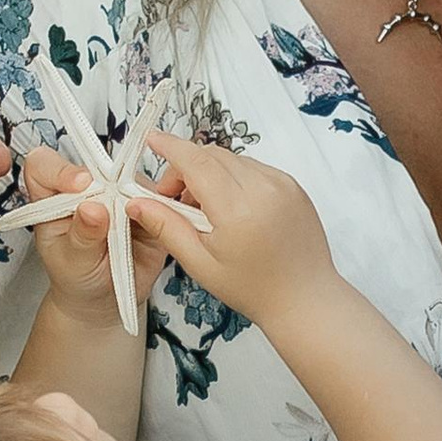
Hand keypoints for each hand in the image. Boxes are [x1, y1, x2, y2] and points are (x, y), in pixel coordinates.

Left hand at [18, 141, 182, 322]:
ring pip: (131, 177)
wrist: (104, 296)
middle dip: (107, 185)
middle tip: (115, 211)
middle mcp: (86, 187)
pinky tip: (153, 229)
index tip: (79, 186)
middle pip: (95, 165)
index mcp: (53, 195)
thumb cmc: (77, 275)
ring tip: (134, 227)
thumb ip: (81, 236)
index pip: (45, 166)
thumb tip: (92, 209)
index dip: (60, 170)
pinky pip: (158, 196)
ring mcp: (118, 191)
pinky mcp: (147, 201)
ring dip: (136, 199)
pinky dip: (159, 210)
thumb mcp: (72, 262)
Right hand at [125, 136, 340, 336]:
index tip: (152, 141)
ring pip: (232, 160)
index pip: (196, 161)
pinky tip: (229, 208)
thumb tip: (136, 203)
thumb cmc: (253, 288)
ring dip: (210, 173)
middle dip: (185, 168)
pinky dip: (234, 178)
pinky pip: (254, 168)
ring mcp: (282, 184)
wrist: (305, 299)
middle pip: (212, 156)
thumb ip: (166, 227)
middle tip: (172, 199)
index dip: (170, 147)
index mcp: (238, 209)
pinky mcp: (293, 186)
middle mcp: (264, 188)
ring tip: (203, 210)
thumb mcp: (200, 263)